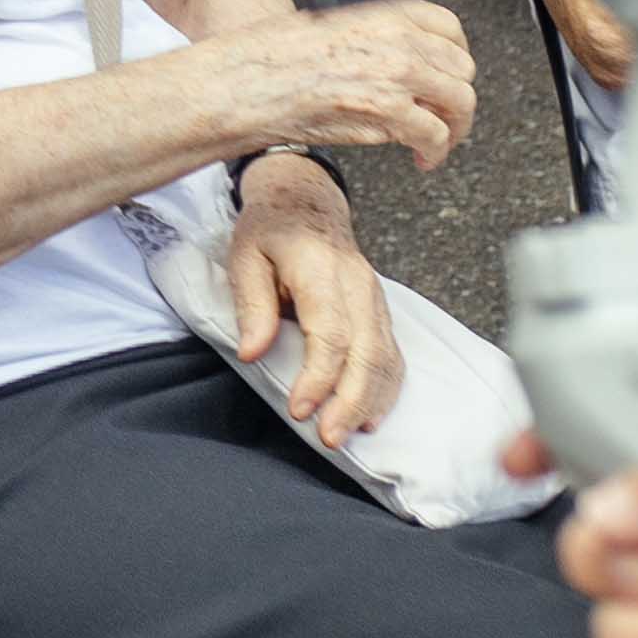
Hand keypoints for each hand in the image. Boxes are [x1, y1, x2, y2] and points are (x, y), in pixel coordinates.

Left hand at [223, 160, 401, 443]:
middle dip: (351, 401)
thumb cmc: (269, 230)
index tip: (300, 410)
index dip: (318, 377)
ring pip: (387, 358)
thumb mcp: (245, 257)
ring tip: (348, 434)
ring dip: (371, 401)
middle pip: (368, 353)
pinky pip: (392, 355)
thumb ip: (251, 305)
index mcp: (322, 270)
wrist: (305, 201)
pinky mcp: (381, 311)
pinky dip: (385, 388)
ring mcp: (376, 299)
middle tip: (328, 437)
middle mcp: (359, 286)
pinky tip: (371, 414)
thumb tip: (251, 353)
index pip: (331, 333)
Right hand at [241, 0, 477, 168]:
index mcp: (380, 13)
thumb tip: (392, 58)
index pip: (447, 28)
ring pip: (460, 102)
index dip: (454, 55)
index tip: (448, 74)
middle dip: (454, 95)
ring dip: (455, 127)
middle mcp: (397, 39)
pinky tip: (424, 159)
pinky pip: (436, 135)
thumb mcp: (323, 24)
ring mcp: (397, 74)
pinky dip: (436, 152)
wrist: (244, 85)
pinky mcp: (390, 111)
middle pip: (461, 68)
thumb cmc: (267, 59)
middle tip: (442, 113)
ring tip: (439, 141)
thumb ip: (368, 36)